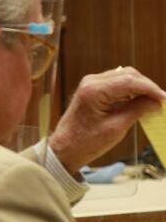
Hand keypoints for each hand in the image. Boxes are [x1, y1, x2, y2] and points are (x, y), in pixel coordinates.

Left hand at [48, 66, 165, 173]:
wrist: (66, 147)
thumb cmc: (88, 141)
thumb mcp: (117, 127)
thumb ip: (137, 110)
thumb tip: (157, 101)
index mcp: (94, 90)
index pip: (129, 81)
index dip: (151, 88)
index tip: (165, 99)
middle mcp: (91, 81)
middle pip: (127, 74)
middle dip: (147, 86)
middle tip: (161, 101)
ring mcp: (91, 83)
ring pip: (123, 76)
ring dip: (139, 87)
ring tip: (153, 102)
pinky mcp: (92, 88)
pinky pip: (116, 83)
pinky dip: (130, 89)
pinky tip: (140, 101)